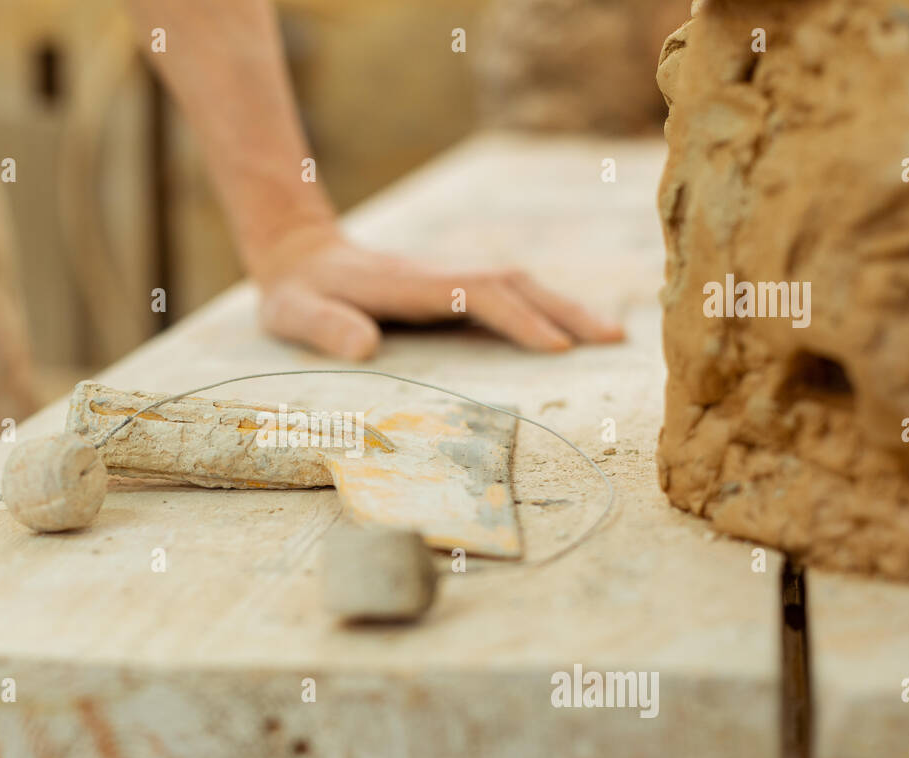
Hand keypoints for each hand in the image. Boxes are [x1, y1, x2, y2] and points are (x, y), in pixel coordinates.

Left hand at [253, 225, 624, 359]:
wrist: (300, 256)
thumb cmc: (298, 294)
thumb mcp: (295, 312)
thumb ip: (325, 327)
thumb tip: (363, 349)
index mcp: (410, 284)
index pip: (476, 295)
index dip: (516, 318)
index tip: (555, 346)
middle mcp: (440, 276)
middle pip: (515, 283)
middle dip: (564, 310)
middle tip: (613, 341)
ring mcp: (450, 279)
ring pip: (520, 286)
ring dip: (565, 308)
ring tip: (612, 338)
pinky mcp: (453, 289)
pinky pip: (509, 297)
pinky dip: (545, 310)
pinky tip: (570, 332)